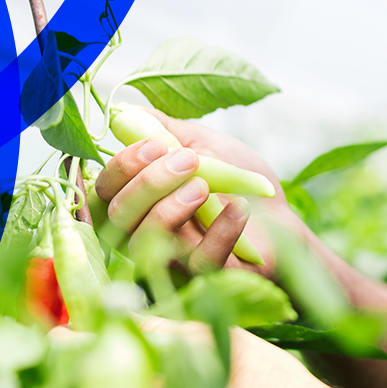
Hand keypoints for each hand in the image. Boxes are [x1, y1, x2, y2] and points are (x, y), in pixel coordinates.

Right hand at [93, 106, 295, 274]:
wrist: (282, 216)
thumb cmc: (237, 182)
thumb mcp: (203, 144)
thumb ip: (164, 129)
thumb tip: (125, 111)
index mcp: (137, 201)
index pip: (105, 190)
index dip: (121, 167)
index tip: (155, 145)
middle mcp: (144, 233)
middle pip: (119, 216)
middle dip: (147, 183)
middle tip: (187, 160)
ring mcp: (173, 258)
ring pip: (147, 242)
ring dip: (172, 207)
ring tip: (204, 184)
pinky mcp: (207, 276)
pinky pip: (199, 262)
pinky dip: (219, 233)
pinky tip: (238, 209)